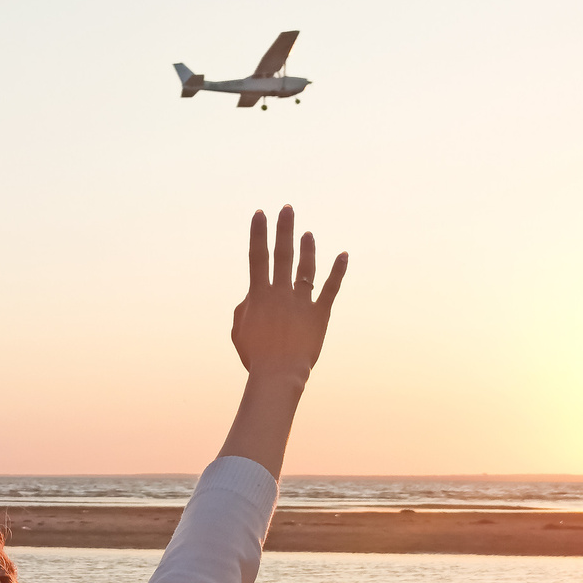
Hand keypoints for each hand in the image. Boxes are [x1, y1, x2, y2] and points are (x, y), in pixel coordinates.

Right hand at [231, 206, 346, 382]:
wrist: (278, 374)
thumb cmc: (254, 355)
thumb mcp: (238, 330)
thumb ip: (244, 307)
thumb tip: (253, 295)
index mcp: (259, 295)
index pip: (257, 257)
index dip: (258, 234)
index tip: (259, 214)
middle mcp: (281, 293)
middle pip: (283, 254)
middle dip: (284, 229)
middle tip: (287, 209)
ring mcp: (301, 302)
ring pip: (306, 268)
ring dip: (307, 248)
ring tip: (307, 233)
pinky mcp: (320, 314)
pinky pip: (330, 288)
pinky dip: (338, 270)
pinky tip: (343, 254)